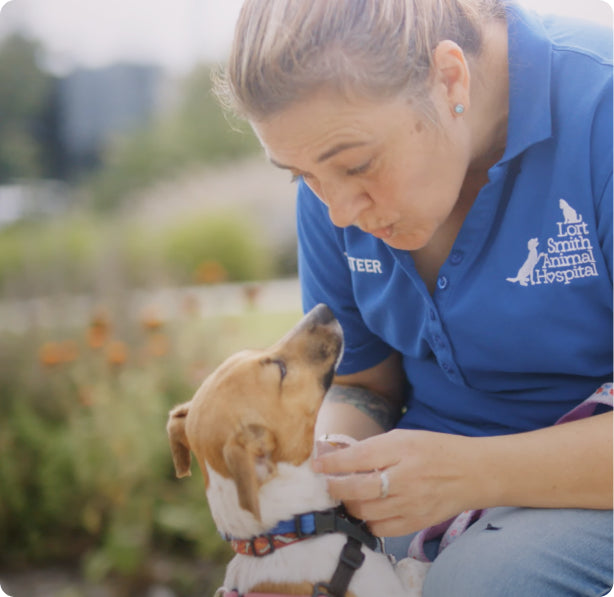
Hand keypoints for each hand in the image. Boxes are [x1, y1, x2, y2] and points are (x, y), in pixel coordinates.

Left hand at [312, 428, 473, 536]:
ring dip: (349, 505)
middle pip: (356, 489)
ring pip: (365, 512)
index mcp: (401, 448)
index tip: (317, 464)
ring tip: (347, 497)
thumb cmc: (436, 450)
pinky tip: (367, 511)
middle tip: (327, 484)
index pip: (357, 457)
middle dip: (334, 487)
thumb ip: (375, 447)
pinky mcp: (416, 522)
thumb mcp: (405, 437)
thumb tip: (341, 457)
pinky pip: (380, 529)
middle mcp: (405, 476)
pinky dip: (368, 521)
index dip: (332, 462)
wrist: (473, 472)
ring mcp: (411, 502)